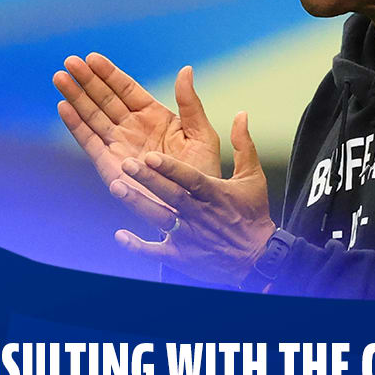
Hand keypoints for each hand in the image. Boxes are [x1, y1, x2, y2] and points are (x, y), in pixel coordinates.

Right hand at [53, 53, 221, 230]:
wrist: (193, 208)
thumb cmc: (202, 173)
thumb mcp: (201, 134)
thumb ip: (190, 104)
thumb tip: (185, 70)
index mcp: (154, 116)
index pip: (126, 89)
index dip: (108, 73)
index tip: (91, 57)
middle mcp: (133, 128)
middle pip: (104, 98)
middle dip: (87, 80)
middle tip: (69, 61)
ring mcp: (119, 145)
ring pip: (93, 115)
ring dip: (76, 97)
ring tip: (60, 77)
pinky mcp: (109, 165)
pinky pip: (89, 141)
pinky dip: (75, 125)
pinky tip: (63, 106)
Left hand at [110, 111, 275, 286]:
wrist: (257, 259)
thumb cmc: (252, 215)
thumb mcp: (253, 177)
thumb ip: (243, 145)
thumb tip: (241, 114)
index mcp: (215, 193)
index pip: (191, 179)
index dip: (171, 168)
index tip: (152, 156)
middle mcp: (199, 214)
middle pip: (171, 195)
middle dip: (148, 180)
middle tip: (127, 164)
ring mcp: (189, 236)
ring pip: (160, 219)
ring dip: (138, 204)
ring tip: (116, 187)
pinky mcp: (182, 256)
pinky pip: (156, 252)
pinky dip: (138, 245)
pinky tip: (120, 236)